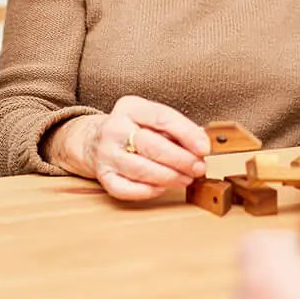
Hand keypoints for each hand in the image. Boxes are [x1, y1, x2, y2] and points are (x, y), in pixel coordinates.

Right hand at [57, 96, 209, 200]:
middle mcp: (114, 128)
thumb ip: (175, 129)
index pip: (162, 117)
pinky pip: (127, 189)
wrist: (94, 140)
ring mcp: (106, 154)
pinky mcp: (103, 176)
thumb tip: (203, 145)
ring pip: (141, 169)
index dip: (187, 133)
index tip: (205, 148)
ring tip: (186, 179)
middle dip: (181, 159)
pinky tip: (163, 187)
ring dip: (169, 177)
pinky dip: (149, 191)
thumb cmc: (133, 129)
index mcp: (129, 107)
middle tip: (199, 168)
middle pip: (152, 146)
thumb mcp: (151, 118)